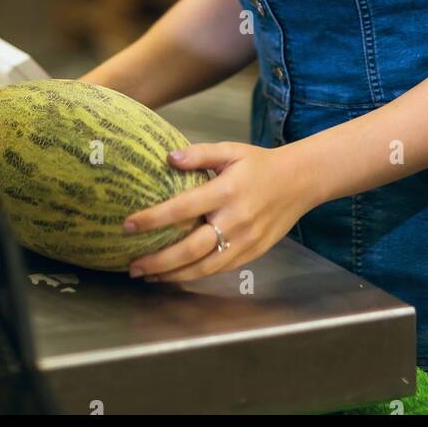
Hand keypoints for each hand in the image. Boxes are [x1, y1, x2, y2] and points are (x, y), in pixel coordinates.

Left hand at [122, 141, 307, 282]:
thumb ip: (200, 154)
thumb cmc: (260, 164)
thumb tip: (168, 158)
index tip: (128, 226)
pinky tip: (176, 275)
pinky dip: (194, 275)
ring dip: (172, 274)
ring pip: (203, 267)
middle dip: (157, 260)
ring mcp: (245, 241)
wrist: (299, 181)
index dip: (153, 219)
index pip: (183, 209)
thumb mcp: (231, 150)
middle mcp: (235, 220)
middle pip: (190, 249)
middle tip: (132, 265)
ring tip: (147, 275)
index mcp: (226, 191)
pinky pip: (219, 270)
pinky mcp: (252, 254)